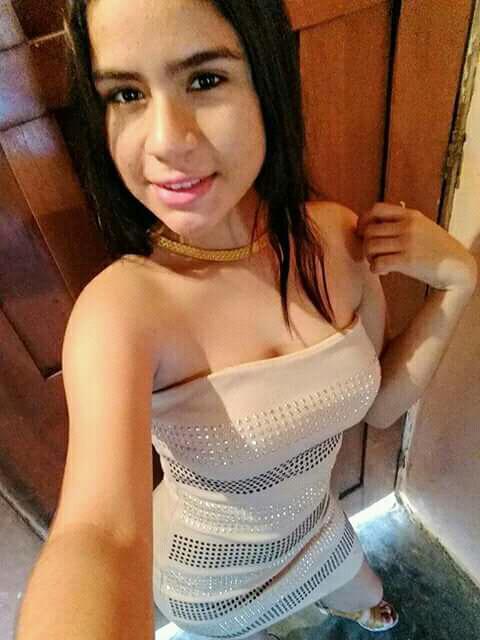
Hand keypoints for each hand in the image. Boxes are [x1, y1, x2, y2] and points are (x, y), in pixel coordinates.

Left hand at [356, 202, 477, 292]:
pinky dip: (375, 269)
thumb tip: (376, 217)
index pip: (376, 209)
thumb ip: (403, 221)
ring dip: (369, 257)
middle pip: (369, 230)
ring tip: (378, 263)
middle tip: (372, 254)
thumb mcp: (423, 226)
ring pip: (370, 246)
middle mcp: (408, 226)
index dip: (363, 220)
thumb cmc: (437, 249)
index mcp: (410, 215)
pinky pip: (378, 263)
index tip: (363, 233)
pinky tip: (384, 272)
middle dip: (365, 244)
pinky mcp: (407, 261)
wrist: (457, 267)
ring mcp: (407, 243)